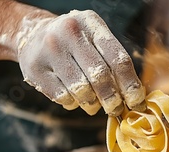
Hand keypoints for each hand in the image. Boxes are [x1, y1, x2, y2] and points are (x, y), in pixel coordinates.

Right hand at [17, 10, 145, 115]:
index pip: (118, 59)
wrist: (31, 34)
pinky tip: (74, 99)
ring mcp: (50, 50)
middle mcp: (70, 33)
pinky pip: (63, 97)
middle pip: (100, 76)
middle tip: (115, 110)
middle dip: (112, 100)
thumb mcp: (94, 38)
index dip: (131, 85)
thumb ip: (113, 61)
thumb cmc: (74, 42)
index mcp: (91, 24)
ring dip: (92, 104)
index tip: (137, 102)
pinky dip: (73, 104)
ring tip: (93, 106)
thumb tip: (133, 97)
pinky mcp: (35, 69)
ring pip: (81, 90)